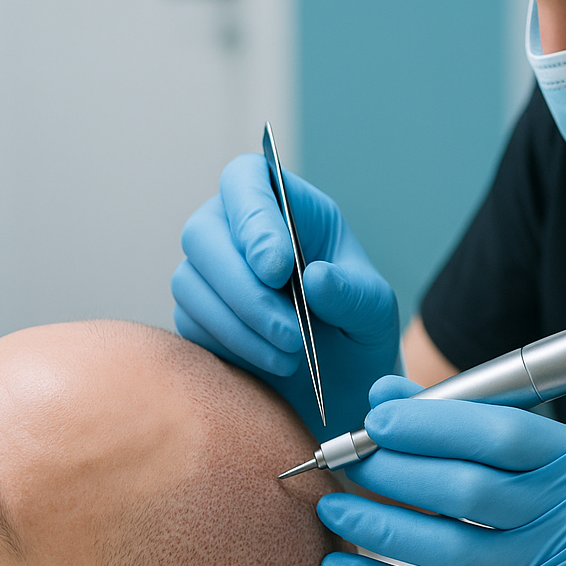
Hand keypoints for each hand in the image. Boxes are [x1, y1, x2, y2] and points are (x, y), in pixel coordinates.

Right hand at [171, 154, 399, 439]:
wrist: (341, 384)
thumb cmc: (358, 330)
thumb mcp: (374, 311)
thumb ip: (352, 293)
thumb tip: (316, 279)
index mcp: (286, 207)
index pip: (246, 181)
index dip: (253, 218)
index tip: (278, 268)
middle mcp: (236, 231)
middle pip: (202, 233)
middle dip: (245, 289)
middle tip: (292, 332)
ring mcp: (210, 273)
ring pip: (190, 282)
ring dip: (240, 325)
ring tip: (292, 354)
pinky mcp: (196, 316)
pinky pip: (191, 323)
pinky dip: (232, 346)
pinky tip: (273, 362)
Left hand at [317, 377, 565, 565]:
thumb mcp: (549, 475)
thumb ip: (474, 431)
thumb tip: (386, 395)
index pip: (500, 431)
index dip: (429, 423)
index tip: (375, 420)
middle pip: (469, 488)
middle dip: (395, 471)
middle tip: (346, 462)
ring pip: (450, 546)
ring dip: (380, 526)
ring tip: (334, 511)